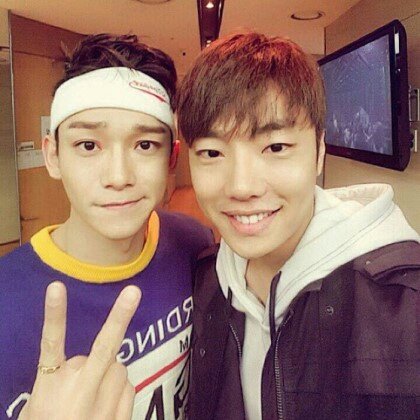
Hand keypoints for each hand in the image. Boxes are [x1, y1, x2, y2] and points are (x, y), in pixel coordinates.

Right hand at [18, 281, 140, 419]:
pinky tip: (106, 405)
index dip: (55, 314)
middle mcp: (79, 391)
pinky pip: (127, 388)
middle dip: (120, 317)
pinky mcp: (118, 414)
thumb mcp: (40, 405)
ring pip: (118, 367)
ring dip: (110, 373)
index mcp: (50, 386)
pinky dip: (120, 389)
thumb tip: (88, 361)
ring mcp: (102, 403)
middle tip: (133, 292)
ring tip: (93, 397)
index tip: (55, 287)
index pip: (51, 343)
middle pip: (103, 348)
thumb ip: (62, 377)